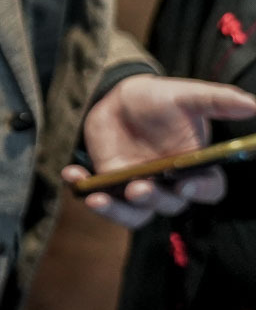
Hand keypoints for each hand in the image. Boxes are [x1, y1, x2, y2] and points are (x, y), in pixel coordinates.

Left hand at [63, 75, 255, 226]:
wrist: (120, 96)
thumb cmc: (161, 100)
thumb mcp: (187, 95)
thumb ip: (217, 101)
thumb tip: (254, 103)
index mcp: (196, 167)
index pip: (208, 189)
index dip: (200, 190)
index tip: (187, 183)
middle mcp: (170, 184)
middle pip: (168, 204)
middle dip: (153, 199)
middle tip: (138, 187)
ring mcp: (139, 186)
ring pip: (133, 213)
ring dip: (115, 210)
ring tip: (96, 198)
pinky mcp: (109, 183)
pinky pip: (99, 196)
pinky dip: (83, 188)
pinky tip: (71, 174)